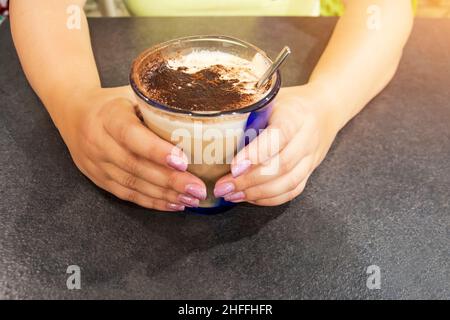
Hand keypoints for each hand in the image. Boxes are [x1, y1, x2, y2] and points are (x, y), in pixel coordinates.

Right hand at [57, 86, 206, 210]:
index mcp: (108, 116)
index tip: (183, 161)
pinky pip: (126, 194)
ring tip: (192, 198)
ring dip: (164, 195)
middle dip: (169, 180)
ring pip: (132, 184)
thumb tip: (200, 112)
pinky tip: (174, 204)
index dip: (157, 151)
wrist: (73, 112)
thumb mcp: (131, 92)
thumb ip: (157, 103)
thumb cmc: (113, 101)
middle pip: (134, 165)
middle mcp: (98, 141)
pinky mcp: (98, 179)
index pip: (131, 135)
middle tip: (198, 188)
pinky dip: (152, 201)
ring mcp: (96, 164)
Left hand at [213, 85, 339, 205]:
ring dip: (258, 193)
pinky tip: (250, 197)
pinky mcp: (310, 171)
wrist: (326, 108)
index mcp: (295, 115)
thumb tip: (212, 123)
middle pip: (282, 165)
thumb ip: (250, 109)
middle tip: (223, 186)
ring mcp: (311, 157)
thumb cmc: (290, 102)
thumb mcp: (271, 96)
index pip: (277, 137)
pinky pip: (293, 191)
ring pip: (289, 183)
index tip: (233, 166)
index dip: (256, 154)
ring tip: (231, 195)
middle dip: (250, 180)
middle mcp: (306, 138)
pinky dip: (270, 198)